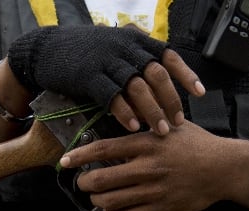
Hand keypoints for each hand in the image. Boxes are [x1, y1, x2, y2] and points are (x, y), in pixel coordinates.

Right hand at [7, 26, 203, 134]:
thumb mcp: (115, 49)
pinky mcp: (90, 76)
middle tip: (177, 122)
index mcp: (135, 40)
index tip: (200, 93)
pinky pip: (113, 97)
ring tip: (159, 131)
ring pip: (138, 87)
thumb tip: (160, 87)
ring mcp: (107, 61)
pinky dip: (125, 113)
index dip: (186, 75)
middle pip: (157, 75)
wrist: (48, 49)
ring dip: (152, 111)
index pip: (168, 56)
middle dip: (170, 100)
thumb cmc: (85, 54)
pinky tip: (133, 127)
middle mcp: (125, 48)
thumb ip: (137, 62)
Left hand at [60, 121, 225, 210]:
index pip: (103, 149)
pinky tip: (113, 210)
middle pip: (101, 179)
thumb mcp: (170, 126)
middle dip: (85, 183)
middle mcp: (147, 167)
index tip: (66, 161)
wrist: (224, 168)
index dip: (80, 156)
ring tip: (97, 197)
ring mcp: (154, 190)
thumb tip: (121, 127)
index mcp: (147, 143)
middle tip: (82, 183)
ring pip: (111, 201)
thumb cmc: (198, 145)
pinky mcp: (162, 207)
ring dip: (98, 201)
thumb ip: (145, 127)